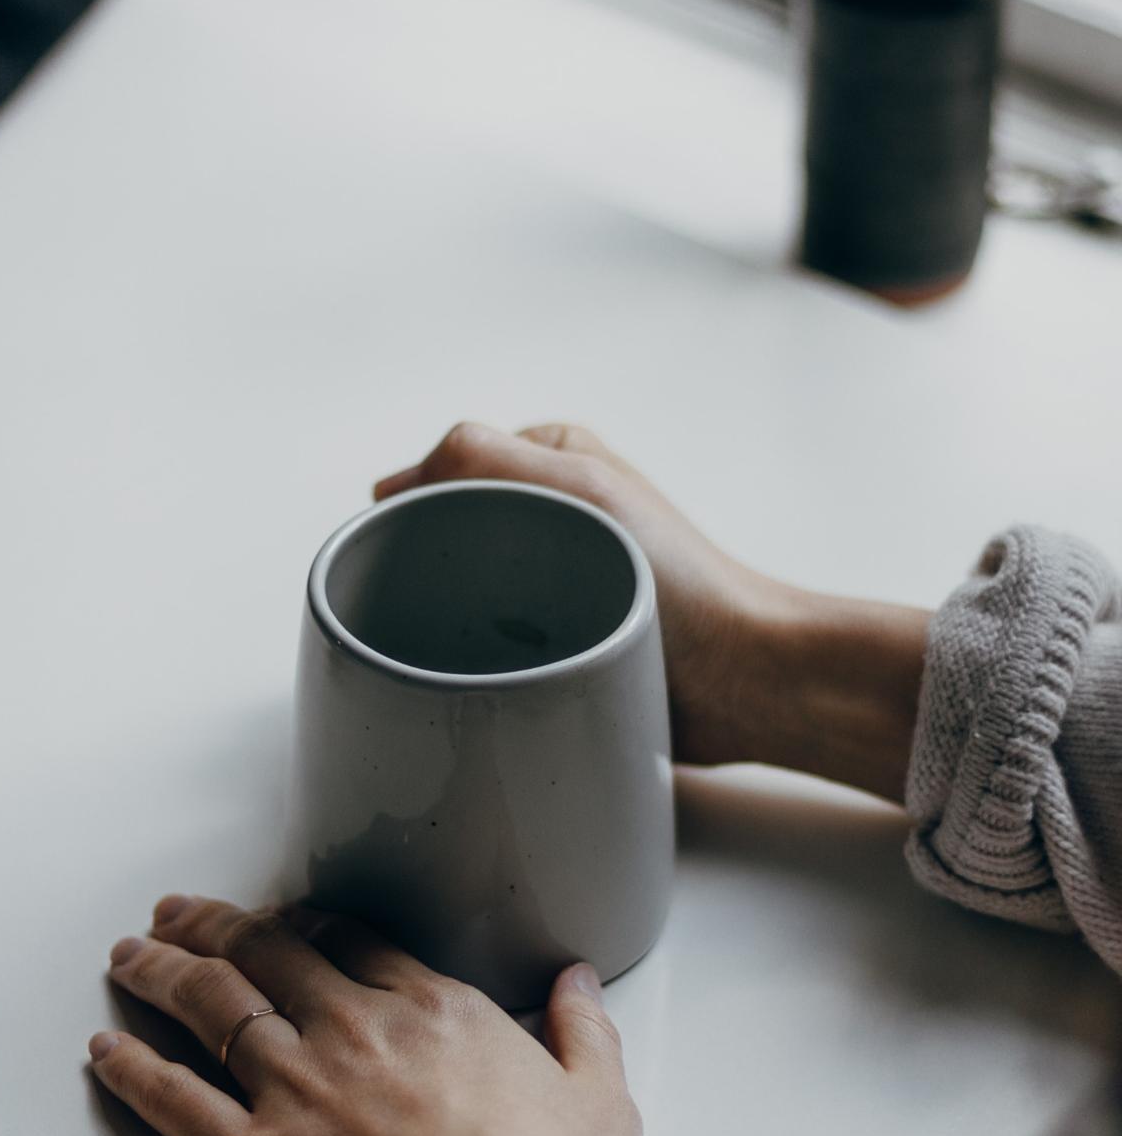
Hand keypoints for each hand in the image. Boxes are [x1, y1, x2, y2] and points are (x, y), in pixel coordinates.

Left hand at [90, 895, 639, 1135]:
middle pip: (263, 955)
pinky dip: (131, 1069)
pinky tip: (103, 1050)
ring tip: (127, 954)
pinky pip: (171, 1098)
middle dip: (211, 926)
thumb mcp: (601, 1110)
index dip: (299, 923)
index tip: (274, 918)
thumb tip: (578, 983)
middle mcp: (351, 1032)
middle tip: (174, 912)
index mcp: (432, 1013)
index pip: (347, 942)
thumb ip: (585, 1036)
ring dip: (159, 972)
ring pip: (208, 1006)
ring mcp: (292, 1089)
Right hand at [377, 423, 927, 804]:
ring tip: (451, 645)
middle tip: (419, 607)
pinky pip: (486, 642)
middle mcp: (550, 515)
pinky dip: (471, 656)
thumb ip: (484, 456)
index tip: (397, 552)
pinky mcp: (556, 641)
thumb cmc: (680, 582)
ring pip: (458, 591)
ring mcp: (551, 580)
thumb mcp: (580, 487)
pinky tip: (471, 674)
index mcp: (553, 462)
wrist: (742, 680)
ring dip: (445, 619)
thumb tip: (393, 487)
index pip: (443, 470)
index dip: (410, 508)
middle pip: (444, 532)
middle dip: (421, 568)